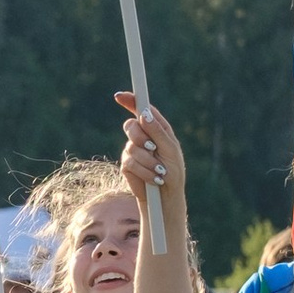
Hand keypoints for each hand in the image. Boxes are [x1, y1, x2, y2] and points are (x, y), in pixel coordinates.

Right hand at [115, 97, 188, 218]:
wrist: (166, 195)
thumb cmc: (173, 171)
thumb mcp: (170, 150)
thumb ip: (158, 132)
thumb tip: (144, 114)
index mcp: (155, 128)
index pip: (141, 110)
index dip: (130, 101)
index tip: (119, 96)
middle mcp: (142, 137)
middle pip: (130, 126)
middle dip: (140, 137)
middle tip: (152, 148)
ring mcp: (132, 150)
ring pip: (130, 146)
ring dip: (147, 160)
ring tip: (159, 171)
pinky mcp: (127, 165)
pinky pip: (129, 162)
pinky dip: (144, 171)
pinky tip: (153, 178)